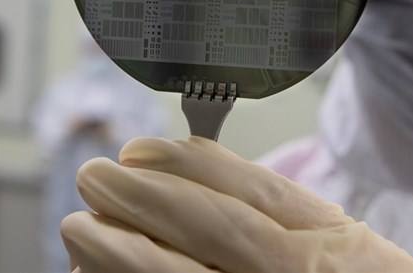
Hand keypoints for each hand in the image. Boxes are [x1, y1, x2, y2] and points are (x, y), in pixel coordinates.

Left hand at [61, 136, 412, 272]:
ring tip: (82, 226)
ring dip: (121, 253)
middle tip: (95, 177)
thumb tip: (189, 158)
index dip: (188, 168)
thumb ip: (272, 198)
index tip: (140, 150)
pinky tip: (100, 272)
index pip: (250, 197)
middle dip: (145, 200)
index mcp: (323, 246)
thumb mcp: (331, 231)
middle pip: (213, 234)